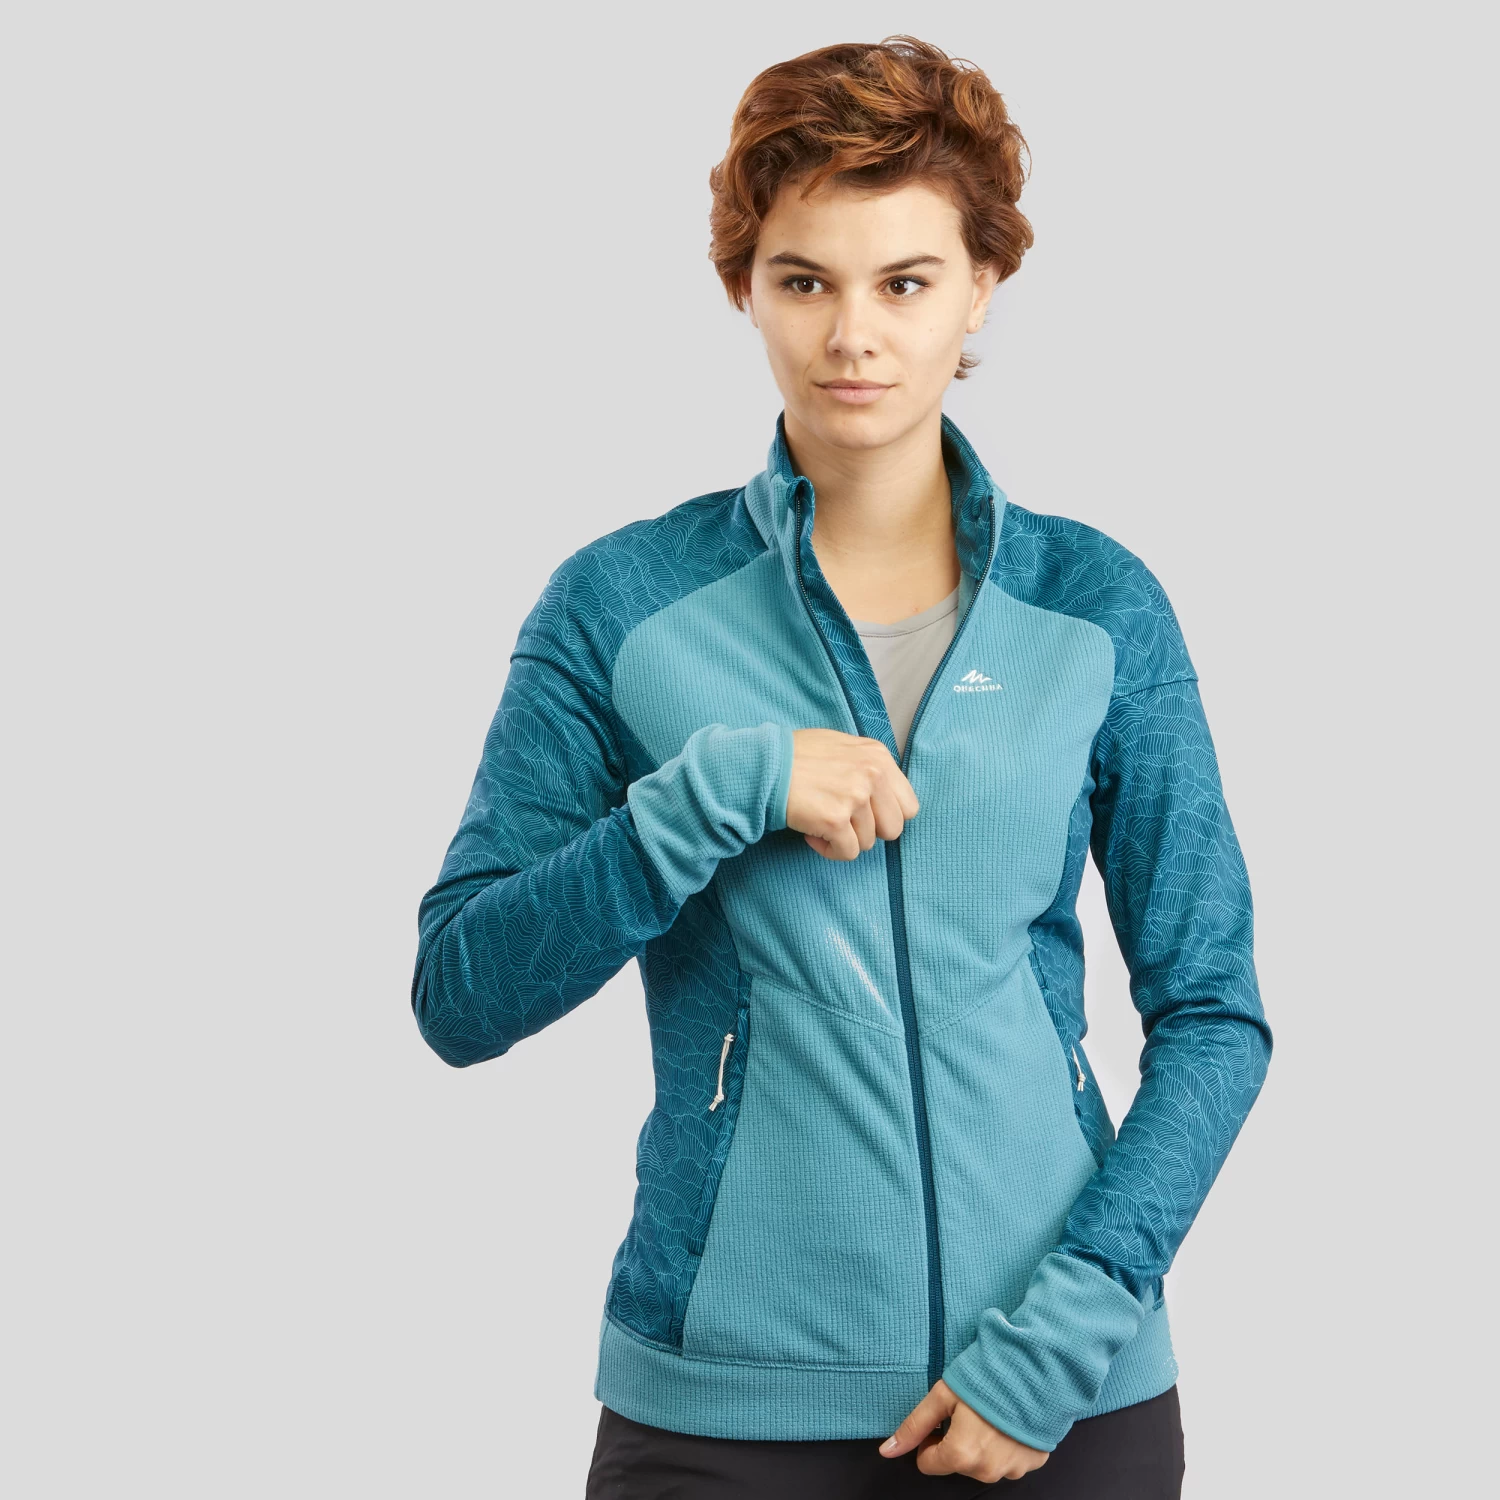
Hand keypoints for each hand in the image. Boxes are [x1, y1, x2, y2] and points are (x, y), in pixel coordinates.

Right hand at [785, 728, 918, 860]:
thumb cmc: (796, 756)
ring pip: (868, 843)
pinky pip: (847, 853)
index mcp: (878, 756)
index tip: (864, 815)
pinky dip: (829, 850)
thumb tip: (884, 795)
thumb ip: (867, 767)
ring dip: (843, 839)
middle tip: (842, 821)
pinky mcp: (836, 819)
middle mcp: (873, 774)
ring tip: (820, 821)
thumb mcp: (841, 747)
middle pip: (894, 829)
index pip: (909, 805)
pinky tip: (811, 833)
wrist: (763, 766)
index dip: (885, 816)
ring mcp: (856, 797)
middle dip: (868, 832)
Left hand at [878, 1380, 1049, 1483]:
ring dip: (982, 1444)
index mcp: (961, 1455)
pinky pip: (1008, 1461)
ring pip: (983, 1464)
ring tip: (991, 1413)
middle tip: (969, 1410)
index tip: (942, 1419)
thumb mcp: (943, 1394)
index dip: (930, 1439)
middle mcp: (987, 1471)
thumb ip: (914, 1426)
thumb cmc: (989, 1378)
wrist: (1039, 1370)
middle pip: (957, 1463)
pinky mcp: (1033, 1464)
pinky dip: (1005, 1445)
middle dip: (957, 1441)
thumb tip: (887, 1451)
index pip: (928, 1463)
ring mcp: (1013, 1470)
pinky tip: (1009, 1421)